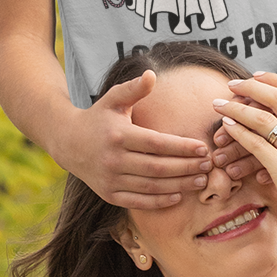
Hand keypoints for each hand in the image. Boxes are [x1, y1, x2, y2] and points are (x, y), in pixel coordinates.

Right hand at [58, 71, 210, 208]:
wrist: (67, 142)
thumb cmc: (98, 118)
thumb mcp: (112, 100)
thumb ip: (133, 89)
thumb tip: (151, 74)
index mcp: (118, 135)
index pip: (157, 144)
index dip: (182, 147)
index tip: (203, 148)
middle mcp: (113, 160)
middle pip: (158, 168)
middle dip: (186, 167)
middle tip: (208, 165)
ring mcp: (110, 179)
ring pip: (151, 186)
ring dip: (179, 185)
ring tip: (200, 180)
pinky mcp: (109, 194)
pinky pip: (138, 201)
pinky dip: (159, 201)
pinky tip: (178, 196)